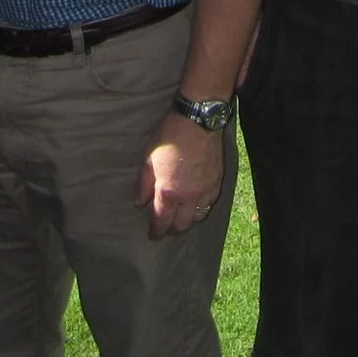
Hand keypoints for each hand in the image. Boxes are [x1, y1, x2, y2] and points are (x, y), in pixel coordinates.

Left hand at [138, 113, 223, 238]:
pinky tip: (196, 203)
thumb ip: (144, 185)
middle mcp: (189, 197)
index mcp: (169, 192)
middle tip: (165, 227)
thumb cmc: (170, 137)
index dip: (156, 231)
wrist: (197, 121)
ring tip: (180, 217)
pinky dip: (202, 208)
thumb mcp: (149, 159)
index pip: (162, 221)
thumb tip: (140, 202)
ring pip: (198, 217)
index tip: (152, 235)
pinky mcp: (217, 182)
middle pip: (181, 225)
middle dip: (172, 230)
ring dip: (188, 220)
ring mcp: (205, 190)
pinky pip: (210, 204)